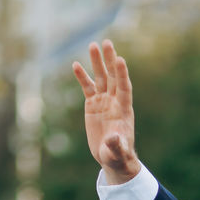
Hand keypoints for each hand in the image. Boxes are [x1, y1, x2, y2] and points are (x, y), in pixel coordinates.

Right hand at [72, 40, 140, 184]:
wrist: (112, 156)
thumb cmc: (118, 155)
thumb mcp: (117, 152)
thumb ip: (116, 145)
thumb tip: (113, 138)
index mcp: (123, 110)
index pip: (124, 88)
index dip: (122, 74)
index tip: (120, 59)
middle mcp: (115, 101)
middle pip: (113, 77)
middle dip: (110, 60)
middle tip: (107, 43)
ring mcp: (104, 101)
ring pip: (100, 78)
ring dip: (97, 62)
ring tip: (92, 45)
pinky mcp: (93, 104)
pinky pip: (87, 87)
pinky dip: (82, 76)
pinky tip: (75, 64)